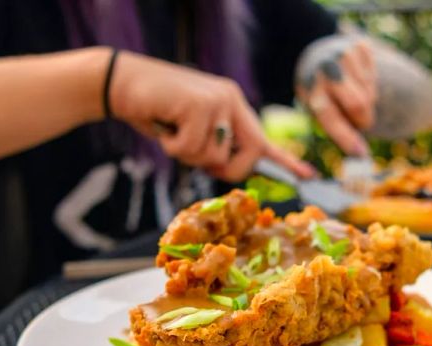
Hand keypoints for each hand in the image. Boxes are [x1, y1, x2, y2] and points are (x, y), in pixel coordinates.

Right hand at [109, 52, 313, 181]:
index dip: (285, 160)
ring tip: (172, 129)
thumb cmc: (157, 111)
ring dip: (187, 153)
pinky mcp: (198, 105)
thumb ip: (213, 146)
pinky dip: (172, 146)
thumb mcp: (192, 130)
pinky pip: (190, 147)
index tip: (308, 175)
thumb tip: (228, 170)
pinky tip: (164, 125)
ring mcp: (216, 101)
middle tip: (199, 159)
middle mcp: (230, 100)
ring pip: (213, 156)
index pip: (263, 139)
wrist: (123, 84)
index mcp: (233, 105)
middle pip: (248, 155)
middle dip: (226, 168)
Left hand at [295, 36, 376, 156]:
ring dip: (366, 101)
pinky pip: (374, 76)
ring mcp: (345, 54)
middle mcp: (327, 70)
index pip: (332, 118)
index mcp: (311, 90)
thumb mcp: (315, 108)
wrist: (315, 52)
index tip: (360, 154)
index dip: (347, 138)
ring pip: (370, 93)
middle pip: (359, 105)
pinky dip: (369, 84)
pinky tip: (355, 79)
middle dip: (362, 120)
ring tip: (350, 95)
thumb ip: (335, 127)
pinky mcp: (360, 45)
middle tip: (359, 123)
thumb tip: (360, 154)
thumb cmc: (317, 90)